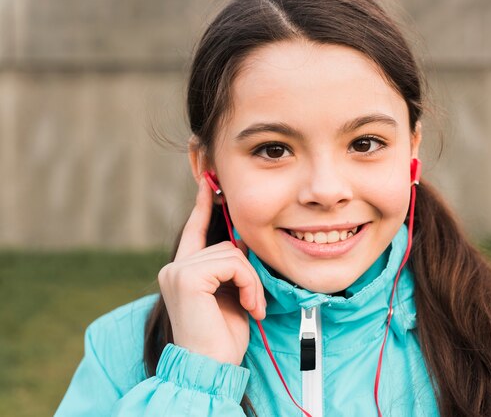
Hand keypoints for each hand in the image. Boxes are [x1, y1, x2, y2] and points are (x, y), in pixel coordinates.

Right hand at [157, 176, 265, 364]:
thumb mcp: (230, 295)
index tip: (209, 184)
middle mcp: (174, 268)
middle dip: (247, 272)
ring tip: (252, 307)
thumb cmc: (221, 338)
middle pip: (225, 244)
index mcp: (183, 271)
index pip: (194, 230)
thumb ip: (229, 268)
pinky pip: (234, 264)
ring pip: (232, 254)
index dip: (203, 206)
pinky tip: (249, 306)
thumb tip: (241, 242)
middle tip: (254, 302)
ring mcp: (177, 271)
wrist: (209, 368)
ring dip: (251, 282)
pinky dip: (249, 284)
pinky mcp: (187, 277)